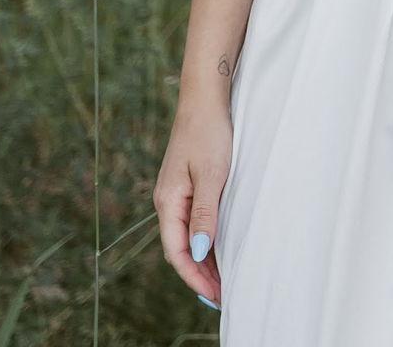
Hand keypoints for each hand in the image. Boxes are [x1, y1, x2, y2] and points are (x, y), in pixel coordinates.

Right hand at [154, 98, 230, 306]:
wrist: (206, 95)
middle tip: (224, 295)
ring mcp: (177, 192)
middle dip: (200, 274)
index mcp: (168, 202)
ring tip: (224, 279)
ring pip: (188, 235)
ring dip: (204, 258)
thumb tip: (199, 252)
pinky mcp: (189, 182)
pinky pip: (194, 220)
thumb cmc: (210, 131)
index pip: (177, 252)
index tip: (215, 296)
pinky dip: (206, 237)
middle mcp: (168, 200)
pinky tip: (220, 246)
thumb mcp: (211, 173)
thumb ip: (204, 213)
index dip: (195, 276)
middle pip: (180, 248)